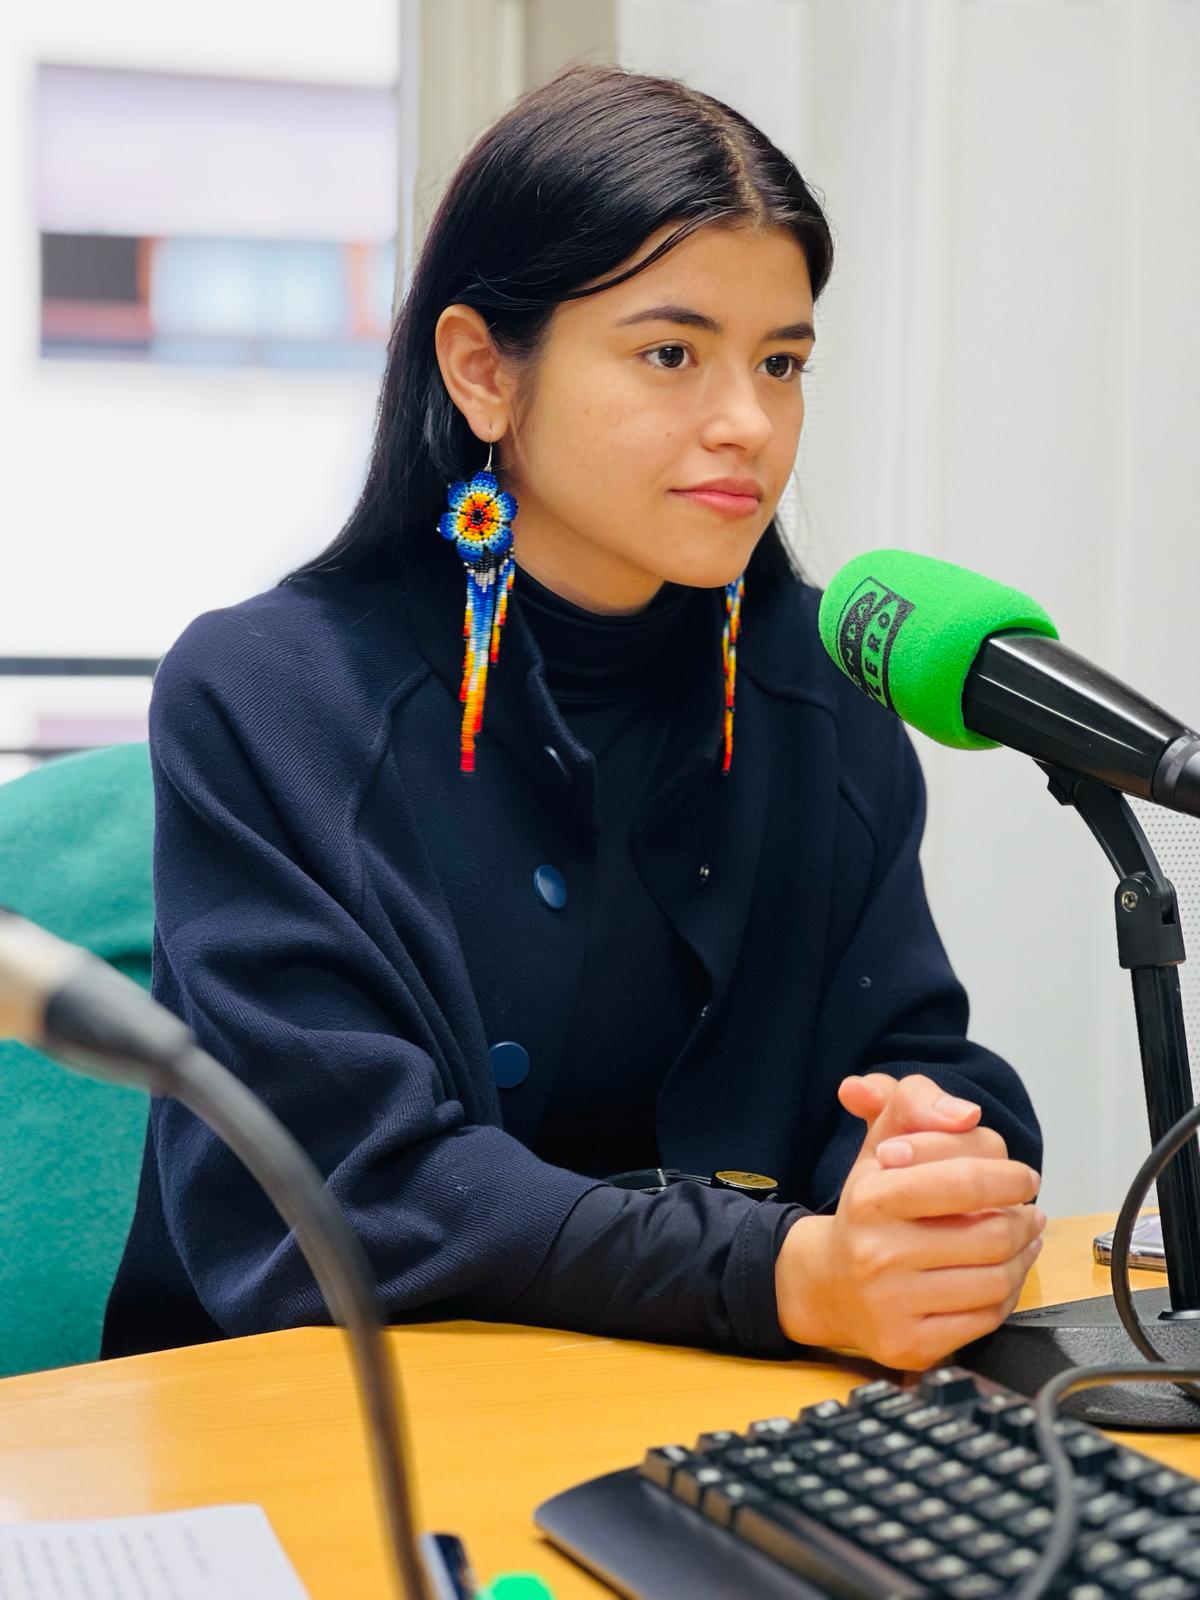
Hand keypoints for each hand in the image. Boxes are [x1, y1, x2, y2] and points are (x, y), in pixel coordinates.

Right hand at [775, 1073, 1044, 1369]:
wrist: (829, 1283)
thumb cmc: (867, 1208)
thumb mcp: (880, 1140)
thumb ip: (915, 1103)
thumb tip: (963, 1112)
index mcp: (869, 1196)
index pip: (964, 1180)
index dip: (1009, 1176)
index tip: (1021, 1176)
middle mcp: (876, 1251)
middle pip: (992, 1232)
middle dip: (1021, 1217)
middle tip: (1025, 1209)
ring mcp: (892, 1303)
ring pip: (997, 1278)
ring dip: (1022, 1255)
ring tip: (1020, 1238)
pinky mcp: (910, 1344)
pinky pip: (986, 1318)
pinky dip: (1006, 1293)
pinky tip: (1001, 1273)